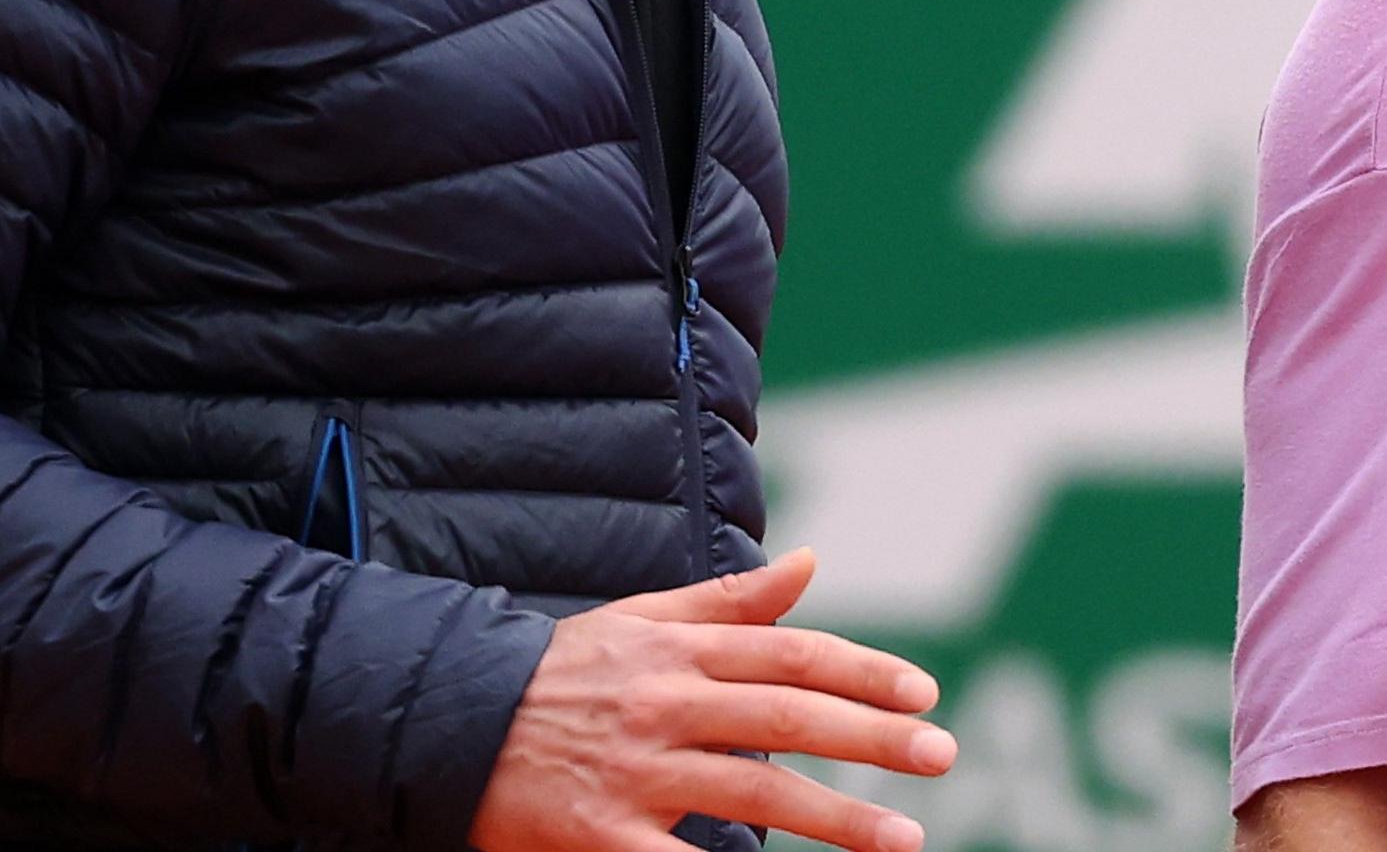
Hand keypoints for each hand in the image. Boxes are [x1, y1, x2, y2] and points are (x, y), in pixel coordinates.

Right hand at [470, 548, 953, 851]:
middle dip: (874, 739)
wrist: (444, 723)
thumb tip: (810, 562)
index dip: (864, 672)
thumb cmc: (559, 675)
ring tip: (902, 838)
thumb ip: (731, 602)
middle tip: (942, 755)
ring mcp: (636, 772)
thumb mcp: (641, 621)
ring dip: (836, 817)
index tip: (925, 693)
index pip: (793, 655)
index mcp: (680, 651)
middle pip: (788, 717)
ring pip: (754, 791)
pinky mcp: (600, 835)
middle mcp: (666, 704)